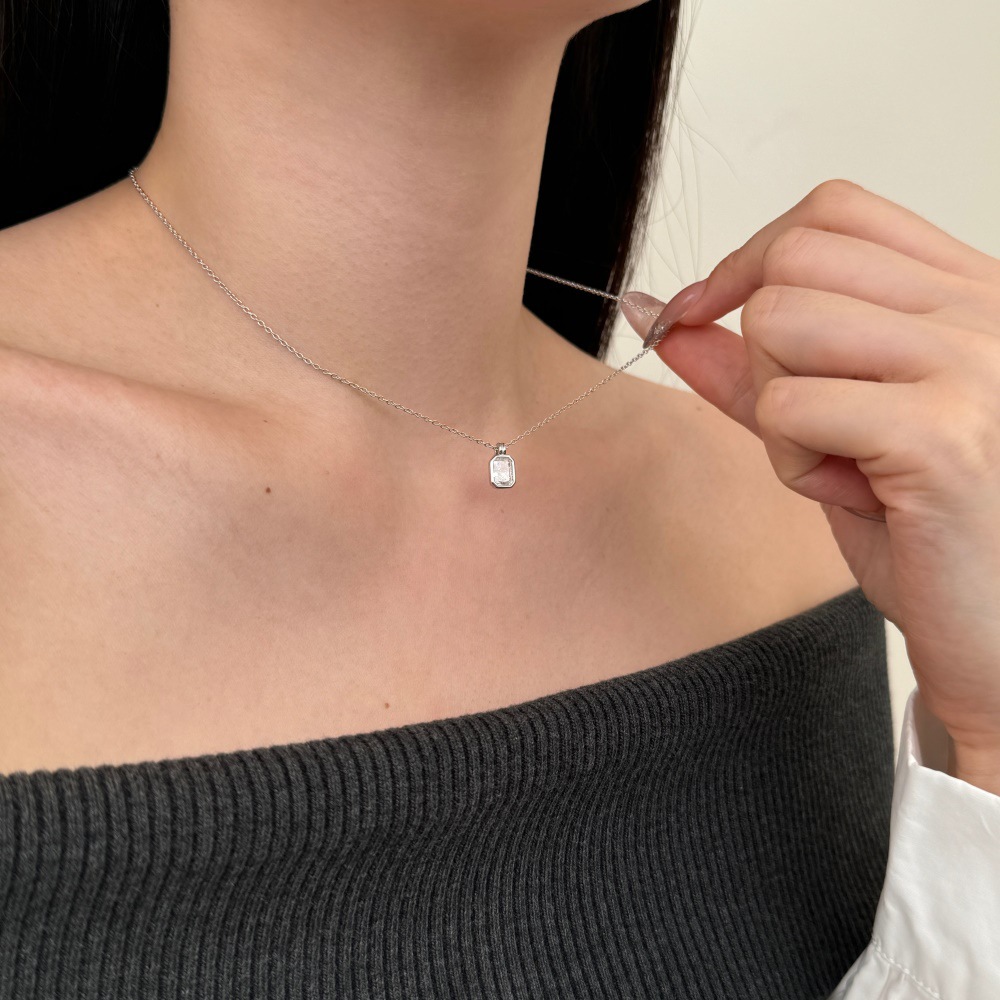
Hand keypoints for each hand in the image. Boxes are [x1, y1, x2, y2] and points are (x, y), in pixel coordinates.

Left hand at [621, 179, 999, 792]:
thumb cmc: (929, 535)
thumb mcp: (831, 432)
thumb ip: (751, 370)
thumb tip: (664, 314)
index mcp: (970, 294)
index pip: (833, 211)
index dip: (750, 258)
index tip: (704, 313)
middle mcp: (984, 311)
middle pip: (794, 260)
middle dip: (763, 350)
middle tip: (812, 425)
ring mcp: (973, 364)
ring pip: (781, 323)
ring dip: (778, 410)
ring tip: (841, 464)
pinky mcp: (942, 434)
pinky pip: (787, 407)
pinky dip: (791, 463)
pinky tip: (857, 497)